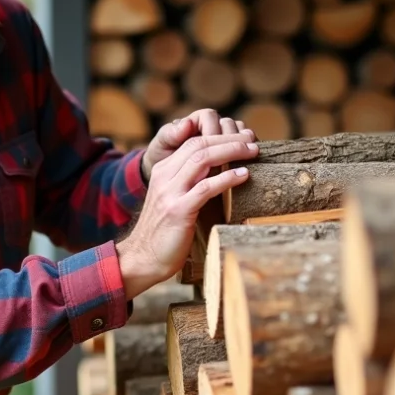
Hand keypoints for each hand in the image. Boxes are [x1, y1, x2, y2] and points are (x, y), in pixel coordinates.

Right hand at [117, 133, 257, 299]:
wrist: (142, 258)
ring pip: (202, 159)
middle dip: (229, 139)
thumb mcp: (172, 199)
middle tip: (252, 140)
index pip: (193, 141)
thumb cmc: (164, 232)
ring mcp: (170, 193)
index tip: (243, 137)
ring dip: (231, 151)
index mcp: (162, 170)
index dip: (220, 136)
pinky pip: (205, 188)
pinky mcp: (178, 211)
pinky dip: (227, 178)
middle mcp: (164, 177)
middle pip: (199, 145)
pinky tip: (243, 174)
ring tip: (251, 152)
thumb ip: (188, 182)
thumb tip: (220, 171)